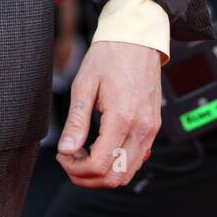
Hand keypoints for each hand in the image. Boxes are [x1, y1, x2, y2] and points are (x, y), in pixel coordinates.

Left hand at [56, 41, 161, 186]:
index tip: (63, 155)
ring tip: (82, 155)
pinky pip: (137, 159)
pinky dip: (117, 164)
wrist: (136, 39)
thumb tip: (66, 149)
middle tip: (69, 160)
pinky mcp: (154, 127)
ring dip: (102, 174)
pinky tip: (100, 149)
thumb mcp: (84, 85)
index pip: (99, 165)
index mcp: (123, 117)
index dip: (76, 168)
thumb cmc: (109, 56)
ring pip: (128, 173)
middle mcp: (142, 128)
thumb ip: (76, 121)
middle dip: (87, 177)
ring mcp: (151, 129)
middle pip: (115, 177)